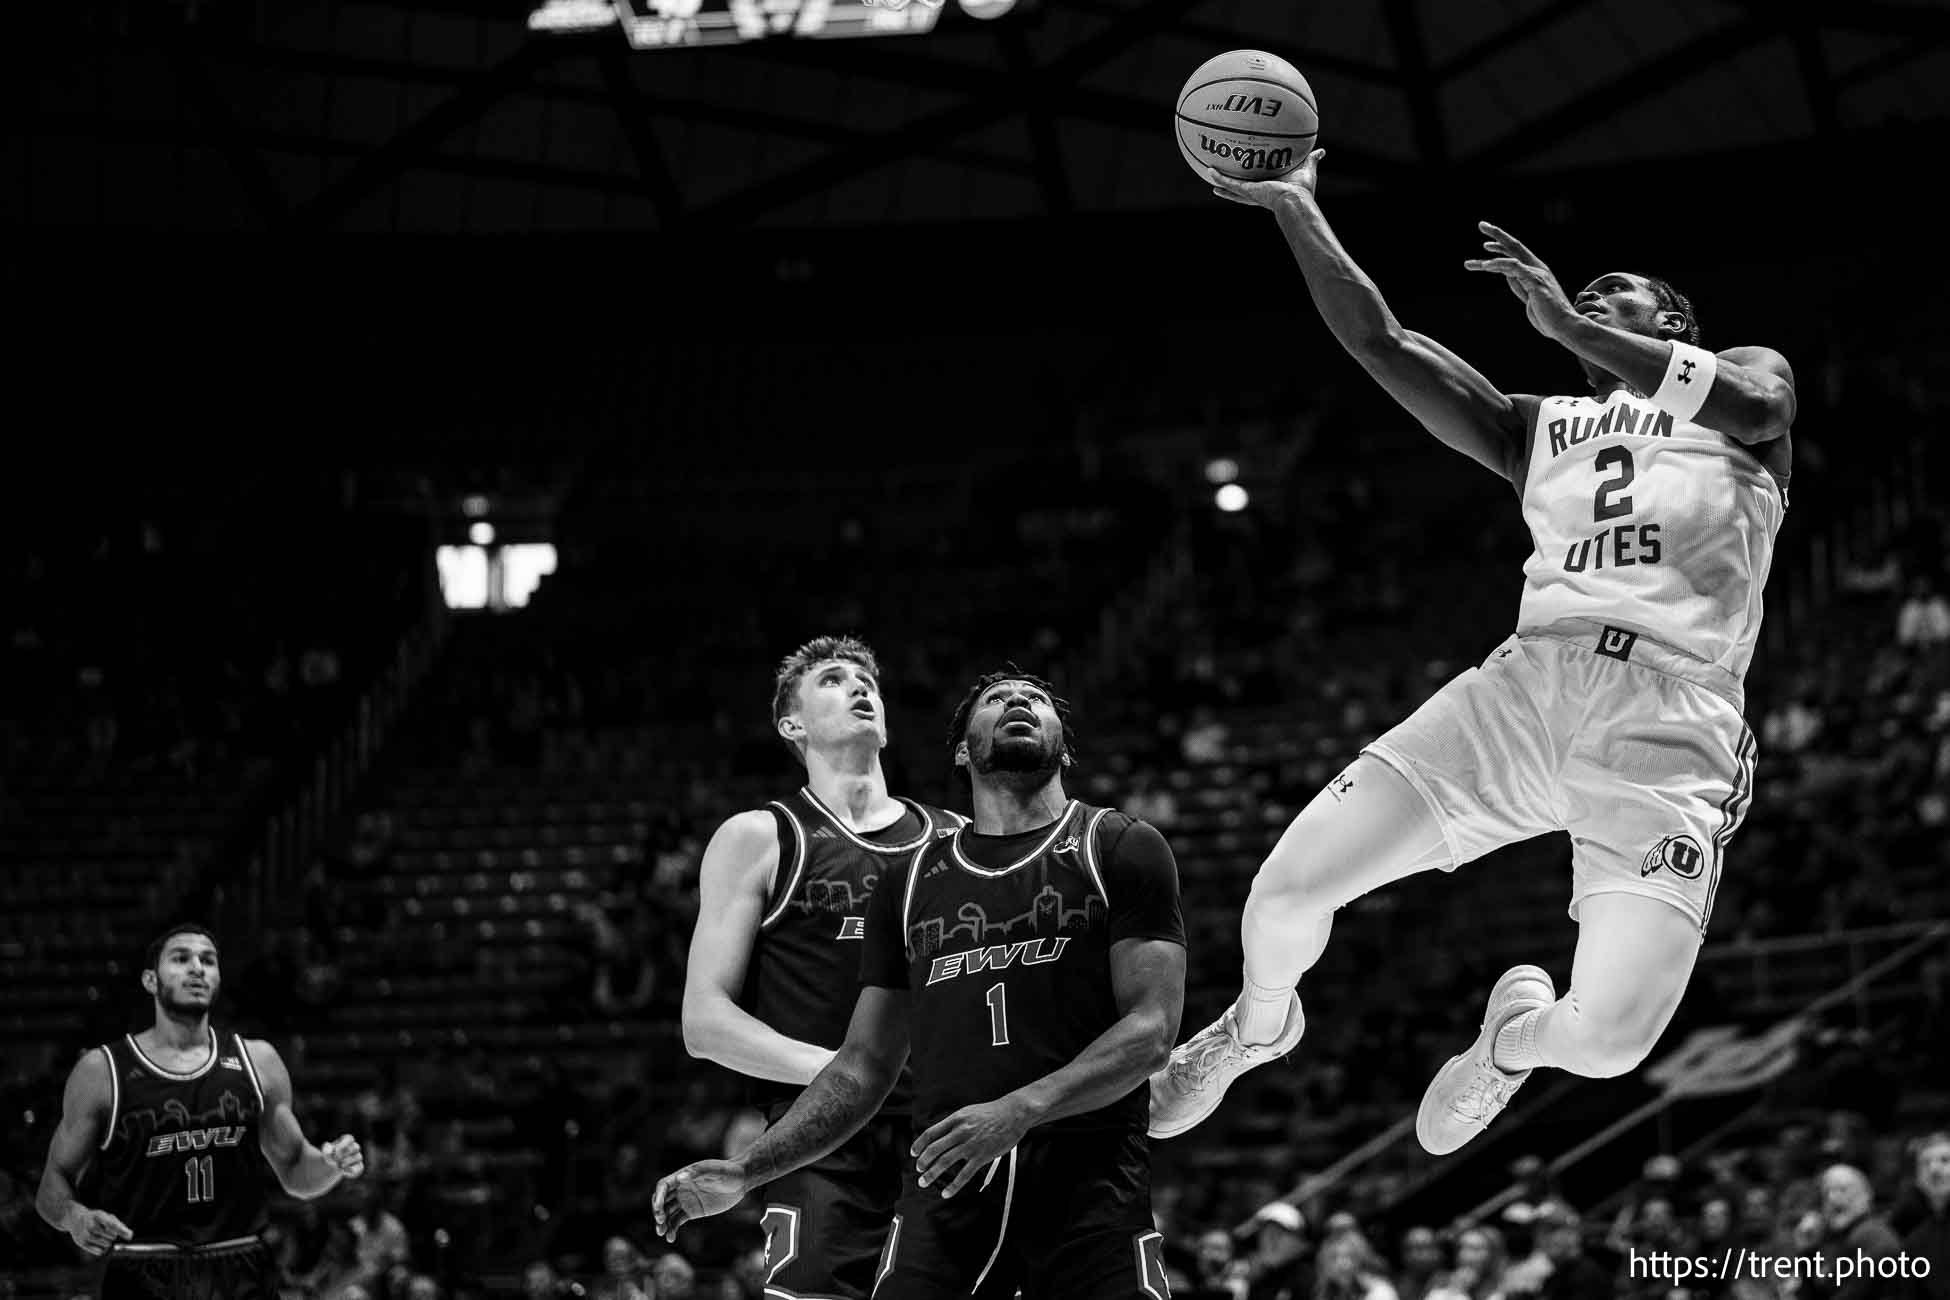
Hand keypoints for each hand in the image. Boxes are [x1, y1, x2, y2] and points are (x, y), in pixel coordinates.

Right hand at [64, 1206, 133, 1255]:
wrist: (75, 1218)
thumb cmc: (96, 1218)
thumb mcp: (107, 1216)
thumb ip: (119, 1225)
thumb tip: (130, 1236)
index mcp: (98, 1215)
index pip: (112, 1224)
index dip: (122, 1231)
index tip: (130, 1236)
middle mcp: (90, 1225)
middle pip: (112, 1236)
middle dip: (113, 1234)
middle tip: (105, 1230)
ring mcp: (84, 1234)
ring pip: (107, 1244)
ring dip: (108, 1241)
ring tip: (100, 1235)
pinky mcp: (81, 1243)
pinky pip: (99, 1252)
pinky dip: (102, 1249)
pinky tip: (98, 1243)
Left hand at [322, 1136, 364, 1179]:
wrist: (325, 1173)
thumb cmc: (325, 1160)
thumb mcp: (323, 1155)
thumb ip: (325, 1150)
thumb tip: (329, 1146)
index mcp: (344, 1141)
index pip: (350, 1139)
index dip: (343, 1144)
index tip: (334, 1151)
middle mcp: (352, 1148)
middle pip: (356, 1147)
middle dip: (345, 1154)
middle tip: (335, 1159)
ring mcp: (356, 1157)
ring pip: (359, 1156)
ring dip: (348, 1161)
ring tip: (340, 1166)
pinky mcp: (358, 1167)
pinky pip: (360, 1167)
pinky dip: (353, 1171)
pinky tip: (344, 1173)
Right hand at [652, 1160, 748, 1243]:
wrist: (740, 1181)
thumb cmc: (727, 1171)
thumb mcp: (714, 1171)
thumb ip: (698, 1173)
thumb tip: (680, 1177)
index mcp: (683, 1176)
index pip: (663, 1186)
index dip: (658, 1198)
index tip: (659, 1210)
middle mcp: (681, 1188)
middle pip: (662, 1200)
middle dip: (658, 1211)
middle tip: (661, 1222)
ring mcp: (685, 1200)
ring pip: (668, 1213)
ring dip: (662, 1223)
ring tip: (662, 1233)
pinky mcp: (692, 1211)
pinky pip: (677, 1221)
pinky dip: (672, 1229)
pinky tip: (671, 1238)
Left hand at [911, 1096, 1034, 1197]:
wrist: (1013, 1114)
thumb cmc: (991, 1113)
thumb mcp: (968, 1112)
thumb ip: (954, 1124)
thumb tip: (940, 1136)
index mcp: (956, 1119)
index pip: (931, 1133)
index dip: (919, 1144)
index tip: (913, 1153)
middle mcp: (960, 1131)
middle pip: (934, 1149)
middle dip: (923, 1161)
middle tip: (918, 1169)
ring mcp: (971, 1145)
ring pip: (945, 1161)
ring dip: (931, 1174)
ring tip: (923, 1182)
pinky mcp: (981, 1156)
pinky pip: (964, 1175)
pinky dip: (953, 1186)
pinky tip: (946, 1193)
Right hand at [1204, 149, 1325, 208]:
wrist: (1295, 199)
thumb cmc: (1302, 188)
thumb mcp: (1306, 167)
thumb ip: (1311, 159)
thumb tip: (1321, 151)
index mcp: (1270, 190)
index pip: (1258, 187)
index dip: (1251, 184)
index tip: (1246, 180)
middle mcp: (1259, 193)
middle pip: (1240, 191)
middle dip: (1231, 188)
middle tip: (1220, 184)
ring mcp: (1252, 192)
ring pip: (1232, 188)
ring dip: (1221, 182)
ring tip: (1209, 175)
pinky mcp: (1248, 190)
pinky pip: (1231, 183)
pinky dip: (1220, 177)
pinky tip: (1209, 170)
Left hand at [1463, 222, 1580, 342]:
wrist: (1564, 326)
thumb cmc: (1547, 316)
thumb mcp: (1528, 297)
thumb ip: (1518, 284)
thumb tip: (1505, 273)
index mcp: (1535, 271)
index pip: (1516, 253)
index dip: (1501, 246)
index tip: (1486, 244)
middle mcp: (1537, 267)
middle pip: (1515, 246)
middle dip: (1497, 235)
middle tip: (1481, 224)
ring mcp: (1537, 273)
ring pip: (1509, 258)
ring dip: (1487, 261)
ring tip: (1469, 264)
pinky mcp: (1535, 280)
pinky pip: (1514, 267)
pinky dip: (1499, 263)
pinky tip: (1485, 265)